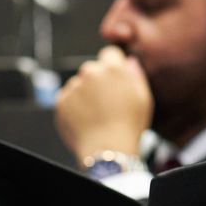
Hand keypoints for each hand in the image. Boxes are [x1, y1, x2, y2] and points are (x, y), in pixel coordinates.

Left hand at [54, 46, 152, 166]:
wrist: (107, 151)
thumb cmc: (128, 127)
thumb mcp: (143, 98)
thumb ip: (135, 75)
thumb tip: (129, 62)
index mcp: (112, 68)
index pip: (109, 54)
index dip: (112, 66)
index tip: (114, 80)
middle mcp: (90, 72)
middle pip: (92, 69)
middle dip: (97, 81)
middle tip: (106, 104)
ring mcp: (74, 87)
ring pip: (79, 84)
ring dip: (84, 94)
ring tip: (96, 115)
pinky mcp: (61, 101)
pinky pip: (67, 98)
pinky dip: (73, 107)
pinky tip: (86, 120)